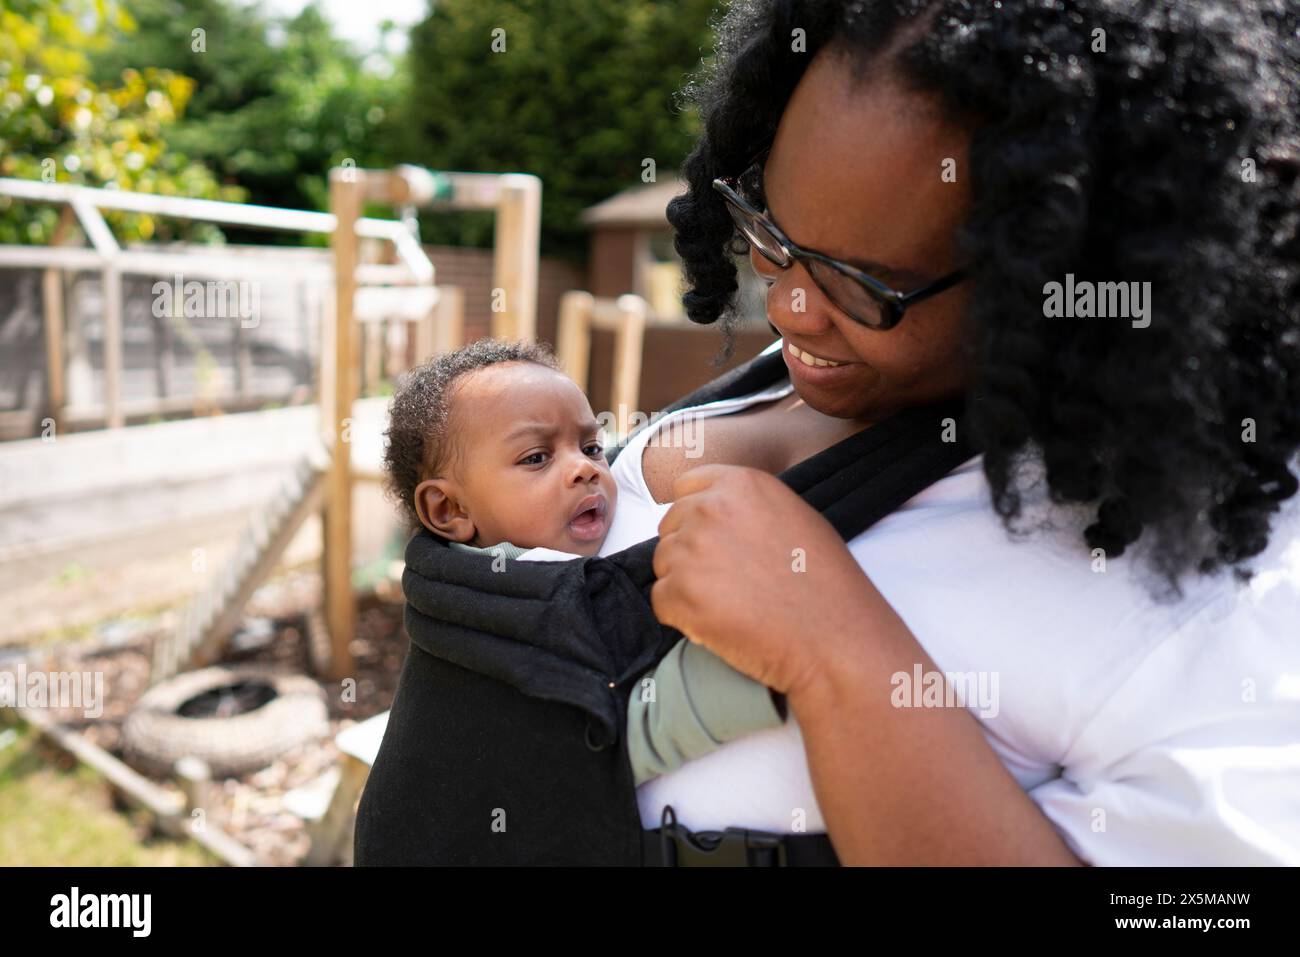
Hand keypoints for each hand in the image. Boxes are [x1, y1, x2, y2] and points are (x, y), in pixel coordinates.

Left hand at [650, 464, 873, 696]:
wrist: (833, 639)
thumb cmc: (825, 584)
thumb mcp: (794, 517)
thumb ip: (748, 506)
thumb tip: (717, 512)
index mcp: (740, 485)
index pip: (686, 488)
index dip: (695, 516)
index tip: (713, 540)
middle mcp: (710, 509)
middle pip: (670, 527)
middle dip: (689, 553)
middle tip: (727, 582)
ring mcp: (690, 551)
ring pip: (663, 565)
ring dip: (685, 586)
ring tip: (729, 605)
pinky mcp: (679, 594)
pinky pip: (661, 601)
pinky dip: (682, 617)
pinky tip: (719, 623)